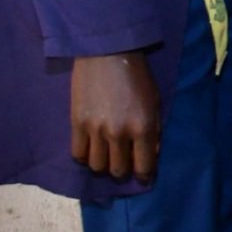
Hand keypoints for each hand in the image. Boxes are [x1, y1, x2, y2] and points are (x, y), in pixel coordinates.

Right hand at [70, 50, 161, 182]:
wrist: (107, 54)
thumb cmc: (137, 76)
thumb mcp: (155, 101)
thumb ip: (154, 130)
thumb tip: (151, 154)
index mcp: (144, 126)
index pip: (144, 166)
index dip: (145, 176)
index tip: (144, 178)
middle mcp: (119, 132)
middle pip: (118, 170)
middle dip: (123, 170)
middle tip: (124, 163)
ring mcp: (96, 130)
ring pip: (97, 166)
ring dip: (103, 165)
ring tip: (107, 156)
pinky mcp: (77, 124)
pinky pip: (78, 154)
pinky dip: (85, 157)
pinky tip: (91, 149)